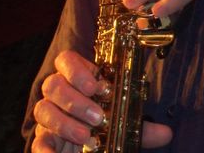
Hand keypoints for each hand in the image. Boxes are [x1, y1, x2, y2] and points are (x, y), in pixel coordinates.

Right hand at [32, 50, 171, 151]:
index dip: (77, 69)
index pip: (66, 60)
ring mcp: (49, 116)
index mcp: (78, 79)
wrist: (89, 149)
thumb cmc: (105, 127)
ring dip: (65, 122)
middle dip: (75, 99)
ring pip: (43, 108)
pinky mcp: (43, 140)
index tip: (97, 86)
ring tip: (87, 137)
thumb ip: (141, 127)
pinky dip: (45, 150)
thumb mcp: (124, 124)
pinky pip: (36, 141)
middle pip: (52, 84)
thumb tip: (166, 132)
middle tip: (97, 117)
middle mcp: (59, 94)